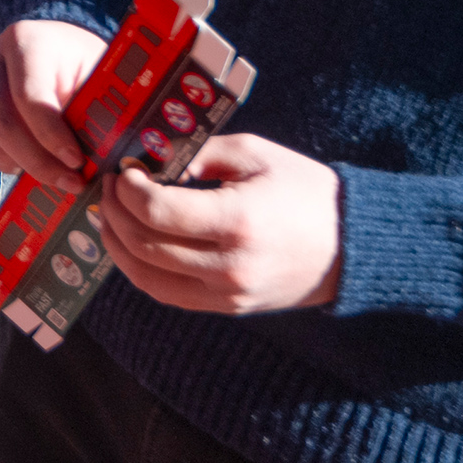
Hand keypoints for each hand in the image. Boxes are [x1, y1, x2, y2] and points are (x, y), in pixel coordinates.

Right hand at [0, 19, 105, 180]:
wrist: (51, 48)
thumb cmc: (77, 64)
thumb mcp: (94, 76)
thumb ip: (94, 110)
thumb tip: (98, 156)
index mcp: (23, 41)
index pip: (29, 97)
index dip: (51, 136)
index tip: (76, 161)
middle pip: (4, 123)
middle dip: (39, 161)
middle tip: (70, 181)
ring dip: (27, 166)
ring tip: (58, 174)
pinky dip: (10, 161)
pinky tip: (35, 161)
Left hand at [96, 136, 344, 313]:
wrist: (352, 245)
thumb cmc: (304, 191)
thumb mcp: (253, 154)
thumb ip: (198, 154)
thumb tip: (148, 161)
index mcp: (237, 221)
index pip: (156, 212)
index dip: (126, 190)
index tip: (122, 171)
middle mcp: (229, 265)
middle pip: (143, 245)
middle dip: (114, 213)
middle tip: (110, 187)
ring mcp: (227, 294)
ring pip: (146, 278)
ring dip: (118, 246)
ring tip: (111, 216)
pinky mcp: (228, 308)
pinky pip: (168, 294)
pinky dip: (141, 270)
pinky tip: (135, 244)